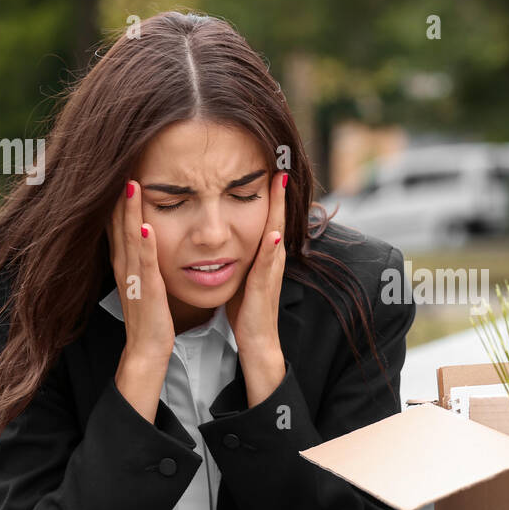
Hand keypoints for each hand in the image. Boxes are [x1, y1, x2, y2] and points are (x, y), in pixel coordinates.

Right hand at [107, 180, 173, 419]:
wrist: (147, 352)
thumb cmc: (151, 317)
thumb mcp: (145, 281)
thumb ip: (143, 260)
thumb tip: (146, 236)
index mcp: (126, 263)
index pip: (118, 224)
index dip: (117, 199)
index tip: (122, 169)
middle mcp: (125, 267)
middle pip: (118, 225)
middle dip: (118, 196)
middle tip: (120, 163)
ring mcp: (133, 279)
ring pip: (129, 239)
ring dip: (128, 212)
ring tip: (131, 183)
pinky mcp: (146, 293)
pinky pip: (144, 265)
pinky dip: (143, 244)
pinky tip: (145, 224)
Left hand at [227, 169, 287, 405]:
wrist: (257, 344)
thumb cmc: (246, 312)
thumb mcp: (242, 276)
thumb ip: (240, 257)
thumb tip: (227, 238)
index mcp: (263, 256)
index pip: (266, 218)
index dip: (270, 196)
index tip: (270, 168)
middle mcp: (270, 260)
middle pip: (277, 219)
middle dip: (279, 194)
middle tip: (282, 165)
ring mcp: (269, 274)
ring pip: (275, 235)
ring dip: (279, 211)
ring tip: (280, 185)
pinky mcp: (263, 290)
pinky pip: (267, 266)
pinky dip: (271, 249)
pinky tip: (273, 233)